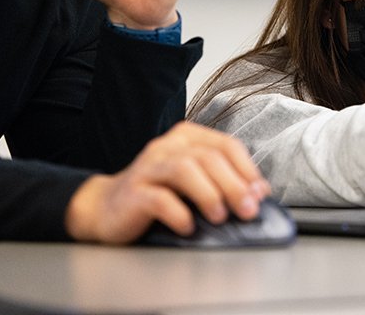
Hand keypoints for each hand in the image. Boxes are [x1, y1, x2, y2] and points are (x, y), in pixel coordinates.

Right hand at [65, 122, 271, 242]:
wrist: (104, 209)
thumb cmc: (156, 194)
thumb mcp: (192, 182)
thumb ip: (222, 180)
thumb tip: (259, 192)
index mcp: (187, 137)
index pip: (226, 145)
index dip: (247, 169)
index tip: (260, 194)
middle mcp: (167, 146)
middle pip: (209, 157)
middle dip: (234, 185)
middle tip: (247, 210)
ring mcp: (148, 167)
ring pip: (185, 170)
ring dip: (209, 195)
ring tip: (220, 217)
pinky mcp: (132, 192)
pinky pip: (159, 199)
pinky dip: (179, 214)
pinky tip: (188, 227)